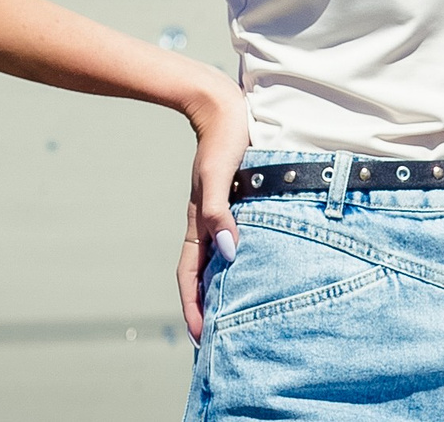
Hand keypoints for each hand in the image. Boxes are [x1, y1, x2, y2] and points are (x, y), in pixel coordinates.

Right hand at [178, 80, 253, 343]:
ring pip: (218, 260)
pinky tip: (252, 266)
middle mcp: (206, 223)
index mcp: (198, 223)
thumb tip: (229, 253)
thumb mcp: (218, 176)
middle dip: (206, 308)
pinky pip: (233, 240)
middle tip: (218, 340)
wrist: (222, 104)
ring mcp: (219, 213)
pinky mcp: (234, 201)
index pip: (190, 278)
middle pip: (202, 276)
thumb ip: (220, 213)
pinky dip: (237, 262)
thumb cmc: (223, 138)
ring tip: (236, 314)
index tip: (201, 338)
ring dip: (223, 287)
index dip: (194, 309)